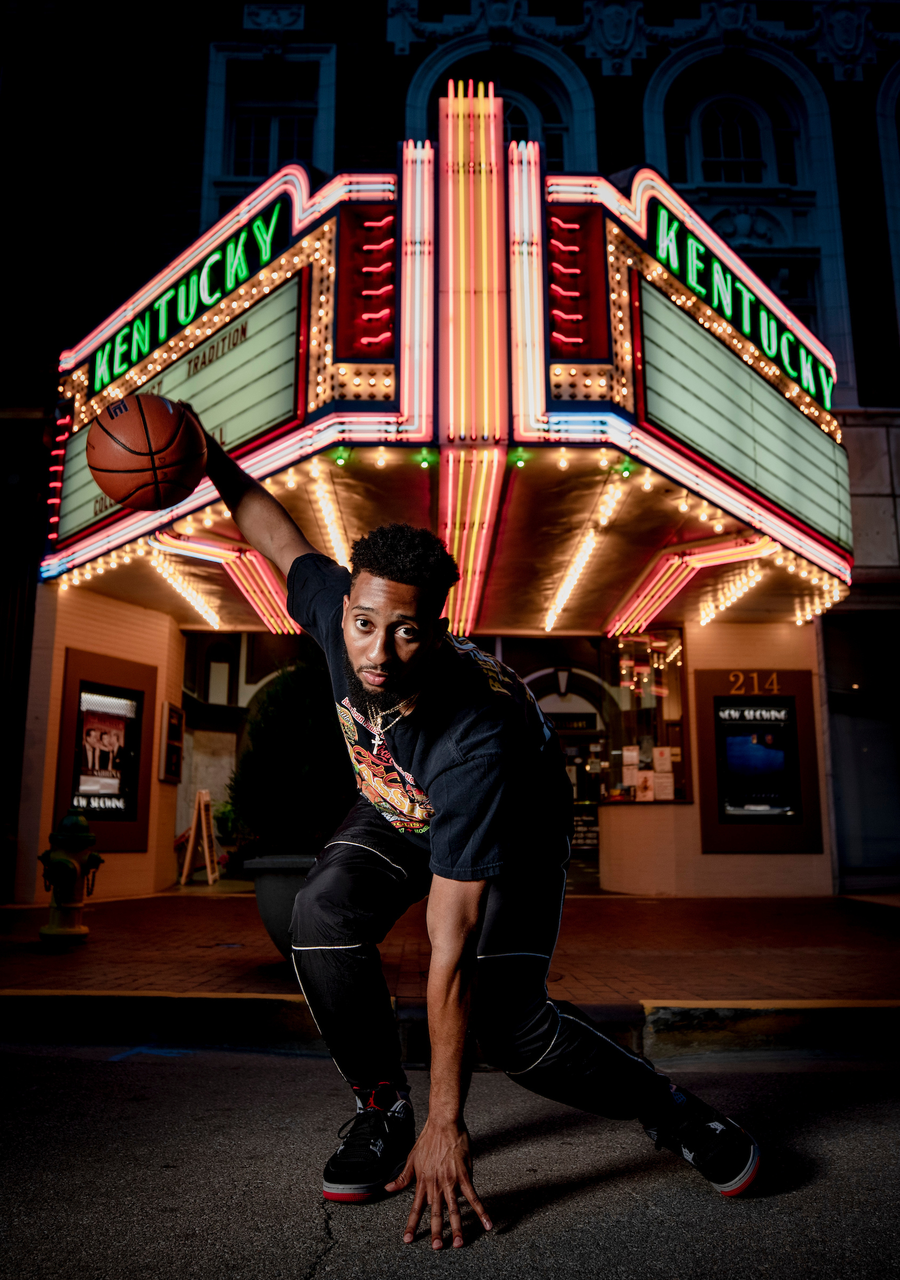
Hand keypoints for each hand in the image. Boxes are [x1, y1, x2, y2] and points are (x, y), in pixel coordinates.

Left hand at [386, 1118, 491, 1249]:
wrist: (443, 1123)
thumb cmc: (428, 1139)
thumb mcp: (411, 1158)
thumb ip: (402, 1177)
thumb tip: (387, 1189)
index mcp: (422, 1181)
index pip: (415, 1208)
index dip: (411, 1224)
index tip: (408, 1239)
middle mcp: (436, 1184)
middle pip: (435, 1213)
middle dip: (435, 1232)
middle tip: (437, 1248)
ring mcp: (451, 1181)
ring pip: (454, 1209)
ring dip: (457, 1228)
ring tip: (458, 1243)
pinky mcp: (465, 1176)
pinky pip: (473, 1197)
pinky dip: (480, 1211)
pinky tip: (487, 1223)